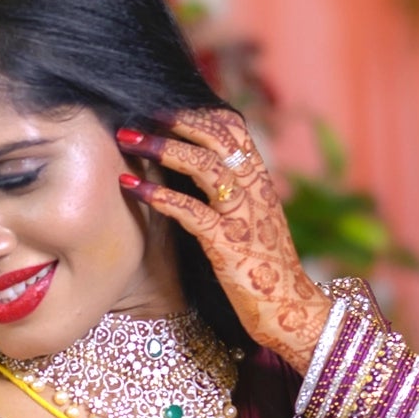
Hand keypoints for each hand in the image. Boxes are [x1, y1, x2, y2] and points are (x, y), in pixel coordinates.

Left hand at [122, 111, 326, 367]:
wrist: (289, 308)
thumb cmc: (265, 267)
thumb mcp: (254, 219)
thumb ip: (233, 192)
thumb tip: (198, 170)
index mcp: (260, 182)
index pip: (235, 130)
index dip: (200, 114)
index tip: (166, 109)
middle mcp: (254, 192)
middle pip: (218, 138)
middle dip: (176, 122)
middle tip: (140, 117)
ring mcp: (242, 217)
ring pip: (204, 166)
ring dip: (162, 149)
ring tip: (129, 141)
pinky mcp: (227, 244)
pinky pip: (191, 211)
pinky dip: (160, 195)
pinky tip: (133, 186)